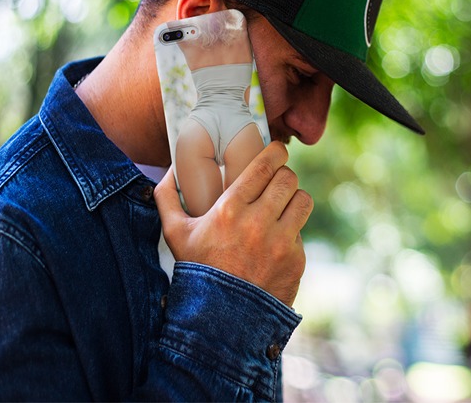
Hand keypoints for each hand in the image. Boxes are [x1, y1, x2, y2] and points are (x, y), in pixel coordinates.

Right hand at [154, 142, 311, 306]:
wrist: (220, 319)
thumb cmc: (197, 270)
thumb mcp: (175, 234)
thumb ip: (167, 198)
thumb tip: (168, 171)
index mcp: (230, 209)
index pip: (265, 166)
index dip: (276, 152)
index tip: (277, 150)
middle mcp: (258, 223)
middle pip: (288, 179)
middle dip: (284, 175)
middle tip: (277, 180)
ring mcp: (280, 242)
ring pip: (303, 200)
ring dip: (293, 199)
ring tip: (283, 205)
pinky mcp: (295, 260)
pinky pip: (301, 232)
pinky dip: (291, 232)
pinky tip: (276, 241)